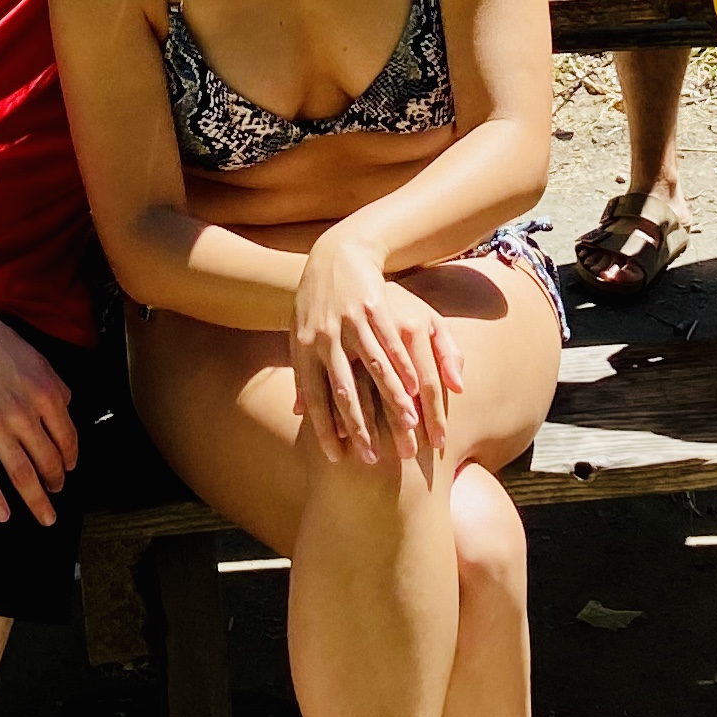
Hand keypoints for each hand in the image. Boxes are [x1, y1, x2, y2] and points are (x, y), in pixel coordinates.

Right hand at [0, 304, 79, 524]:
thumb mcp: (39, 359)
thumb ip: (57, 387)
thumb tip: (67, 410)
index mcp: (46, 394)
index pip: (67, 437)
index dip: (71, 458)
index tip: (70, 469)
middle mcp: (25, 415)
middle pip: (48, 460)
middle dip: (57, 481)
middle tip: (57, 491)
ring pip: (22, 474)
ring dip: (36, 498)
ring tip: (45, 514)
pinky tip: (3, 515)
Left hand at [292, 228, 466, 465]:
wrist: (335, 256)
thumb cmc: (316, 303)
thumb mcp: (300, 336)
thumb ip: (302, 375)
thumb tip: (298, 414)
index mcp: (305, 350)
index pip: (315, 399)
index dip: (325, 430)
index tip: (338, 460)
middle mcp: (326, 339)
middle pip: (346, 391)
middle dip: (361, 427)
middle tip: (375, 458)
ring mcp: (350, 322)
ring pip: (375, 368)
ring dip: (393, 399)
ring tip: (409, 427)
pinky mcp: (373, 307)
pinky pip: (391, 343)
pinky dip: (404, 366)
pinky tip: (418, 387)